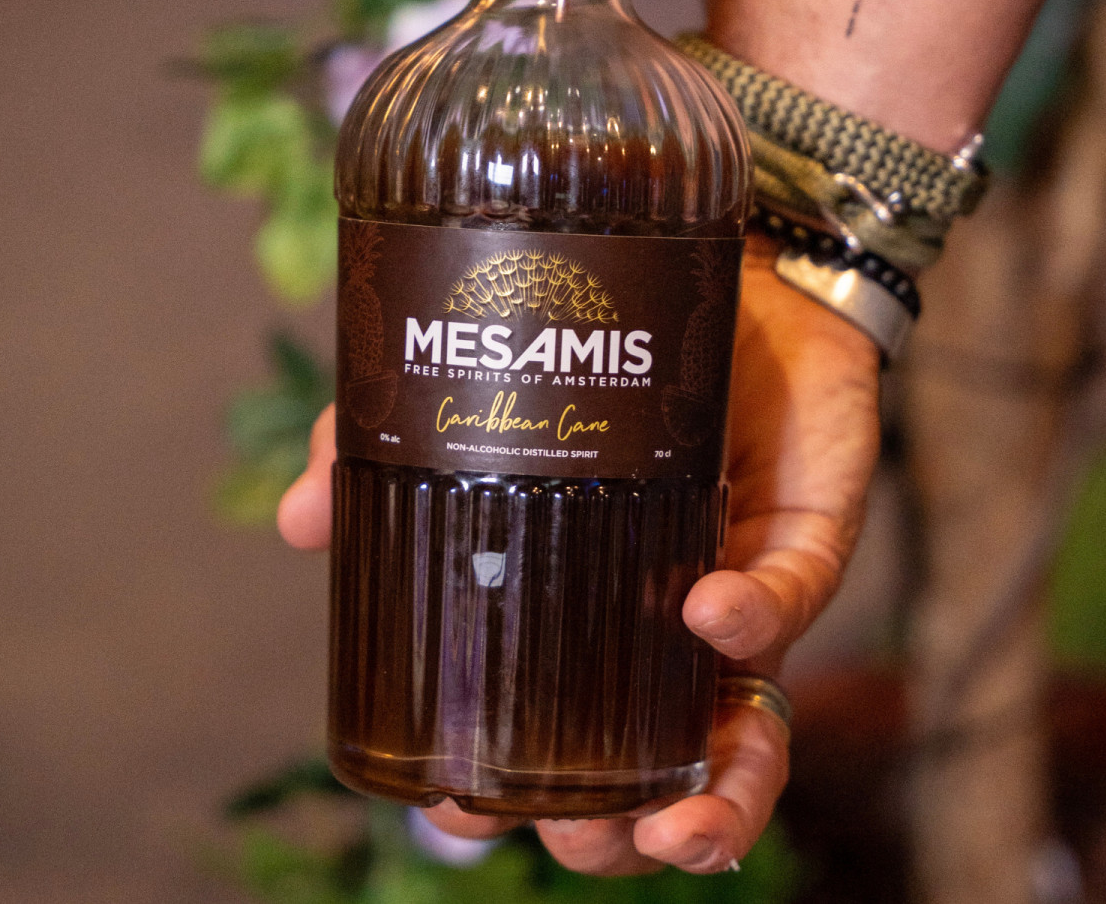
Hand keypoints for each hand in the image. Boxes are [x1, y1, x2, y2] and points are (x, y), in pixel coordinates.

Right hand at [278, 232, 879, 874]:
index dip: (523, 792)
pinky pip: (798, 594)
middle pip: (656, 764)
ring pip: (752, 730)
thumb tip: (295, 521)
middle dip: (619, 829)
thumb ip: (392, 442)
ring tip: (669, 826)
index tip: (457, 805)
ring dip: (722, 799)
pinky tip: (706, 614)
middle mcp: (672, 617)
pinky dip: (759, 619)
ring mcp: (748, 582)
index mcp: (592, 599)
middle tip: (565, 835)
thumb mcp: (490, 390)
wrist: (733, 270)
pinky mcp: (810, 529)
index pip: (564, 731)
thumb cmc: (610, 346)